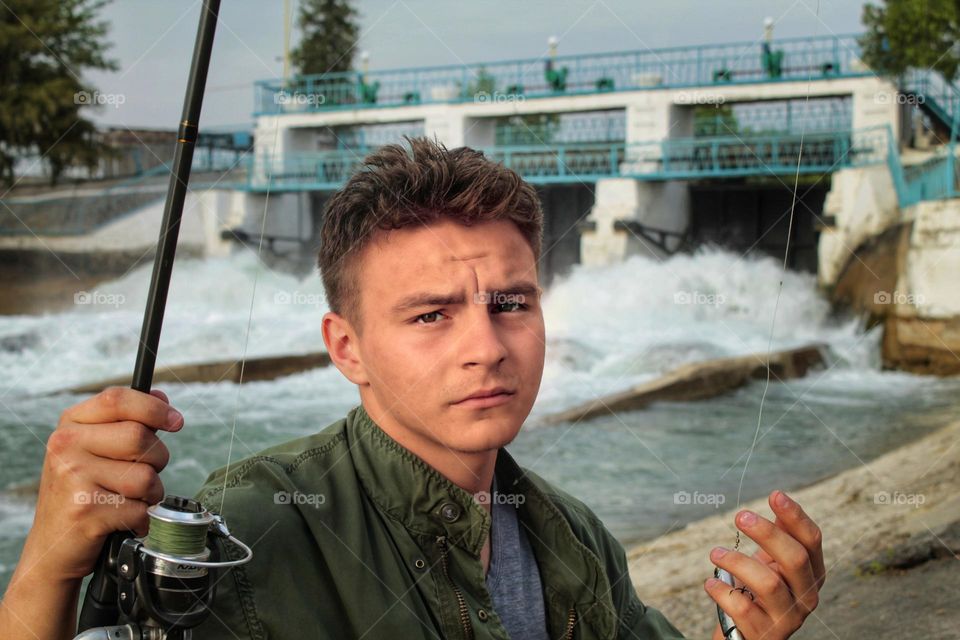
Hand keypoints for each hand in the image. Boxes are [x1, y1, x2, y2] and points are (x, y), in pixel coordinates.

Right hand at [22, 387, 181, 581]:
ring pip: (146, 476)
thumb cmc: (82, 494)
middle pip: (140, 437)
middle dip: (157, 460)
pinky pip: (140, 509)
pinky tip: (122, 521)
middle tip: (143, 474)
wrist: (53, 547)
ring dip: (150, 494)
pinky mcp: (85, 509)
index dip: (154, 408)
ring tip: (129, 501)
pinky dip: (141, 519)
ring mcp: (73, 477)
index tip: (176, 422)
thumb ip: (127, 423)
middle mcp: (66, 445)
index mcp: (71, 424)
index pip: (118, 399)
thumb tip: (161, 397)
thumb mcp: (94, 450)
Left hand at [705, 490, 824, 639]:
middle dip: (767, 533)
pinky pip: (742, 608)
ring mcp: (788, 618)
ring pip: (768, 584)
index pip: (812, 540)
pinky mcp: (764, 634)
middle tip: (740, 516)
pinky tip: (710, 582)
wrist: (749, 632)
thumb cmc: (761, 590)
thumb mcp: (773, 561)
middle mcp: (807, 596)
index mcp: (813, 572)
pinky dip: (722, 592)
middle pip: (795, 558)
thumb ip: (780, 534)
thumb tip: (779, 497)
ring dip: (737, 562)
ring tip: (714, 552)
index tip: (774, 494)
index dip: (795, 516)